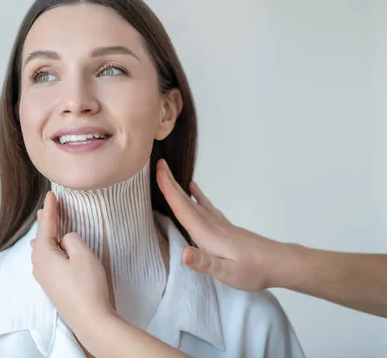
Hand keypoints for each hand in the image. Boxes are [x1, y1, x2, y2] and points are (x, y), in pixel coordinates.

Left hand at [30, 191, 115, 334]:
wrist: (90, 319)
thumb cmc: (87, 286)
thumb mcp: (83, 254)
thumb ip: (72, 239)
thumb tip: (66, 238)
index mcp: (43, 254)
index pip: (46, 225)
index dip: (50, 209)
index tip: (51, 194)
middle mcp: (39, 266)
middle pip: (41, 237)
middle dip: (46, 221)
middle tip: (48, 206)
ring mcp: (44, 279)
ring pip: (43, 250)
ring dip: (48, 236)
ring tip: (49, 225)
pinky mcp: (53, 287)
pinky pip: (48, 261)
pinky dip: (51, 249)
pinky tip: (53, 250)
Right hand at [156, 159, 285, 290]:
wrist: (280, 264)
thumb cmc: (254, 271)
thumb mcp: (228, 273)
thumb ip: (205, 263)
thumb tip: (183, 253)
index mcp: (207, 233)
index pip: (183, 207)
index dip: (169, 189)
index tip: (158, 170)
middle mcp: (211, 224)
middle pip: (186, 200)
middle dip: (170, 182)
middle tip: (158, 163)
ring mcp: (218, 224)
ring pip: (193, 202)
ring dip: (179, 187)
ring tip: (168, 174)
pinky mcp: (224, 227)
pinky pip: (205, 206)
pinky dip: (196, 195)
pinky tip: (193, 189)